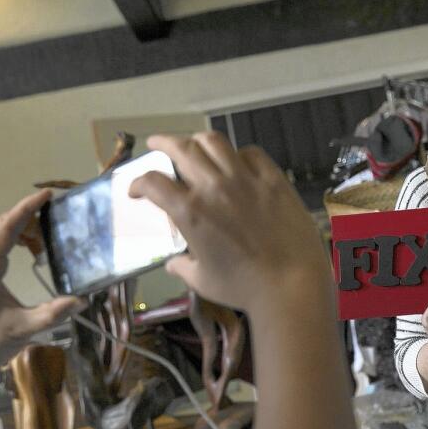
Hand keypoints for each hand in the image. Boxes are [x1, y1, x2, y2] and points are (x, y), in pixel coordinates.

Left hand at [0, 190, 85, 376]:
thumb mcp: (24, 328)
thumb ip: (54, 313)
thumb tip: (83, 301)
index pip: (7, 227)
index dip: (26, 208)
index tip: (46, 194)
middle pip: (1, 226)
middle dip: (26, 215)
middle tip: (53, 210)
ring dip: (21, 229)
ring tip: (47, 230)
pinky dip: (15, 242)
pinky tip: (32, 250)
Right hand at [132, 132, 330, 313]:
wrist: (291, 284)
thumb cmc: (244, 288)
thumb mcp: (203, 281)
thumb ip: (184, 268)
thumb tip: (173, 264)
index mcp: (190, 212)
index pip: (153, 182)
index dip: (138, 183)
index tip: (136, 190)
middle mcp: (213, 187)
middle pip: (181, 149)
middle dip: (162, 143)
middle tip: (155, 143)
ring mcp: (245, 178)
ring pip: (214, 141)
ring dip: (197, 140)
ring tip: (193, 144)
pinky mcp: (273, 179)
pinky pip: (250, 153)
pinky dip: (237, 153)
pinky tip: (236, 161)